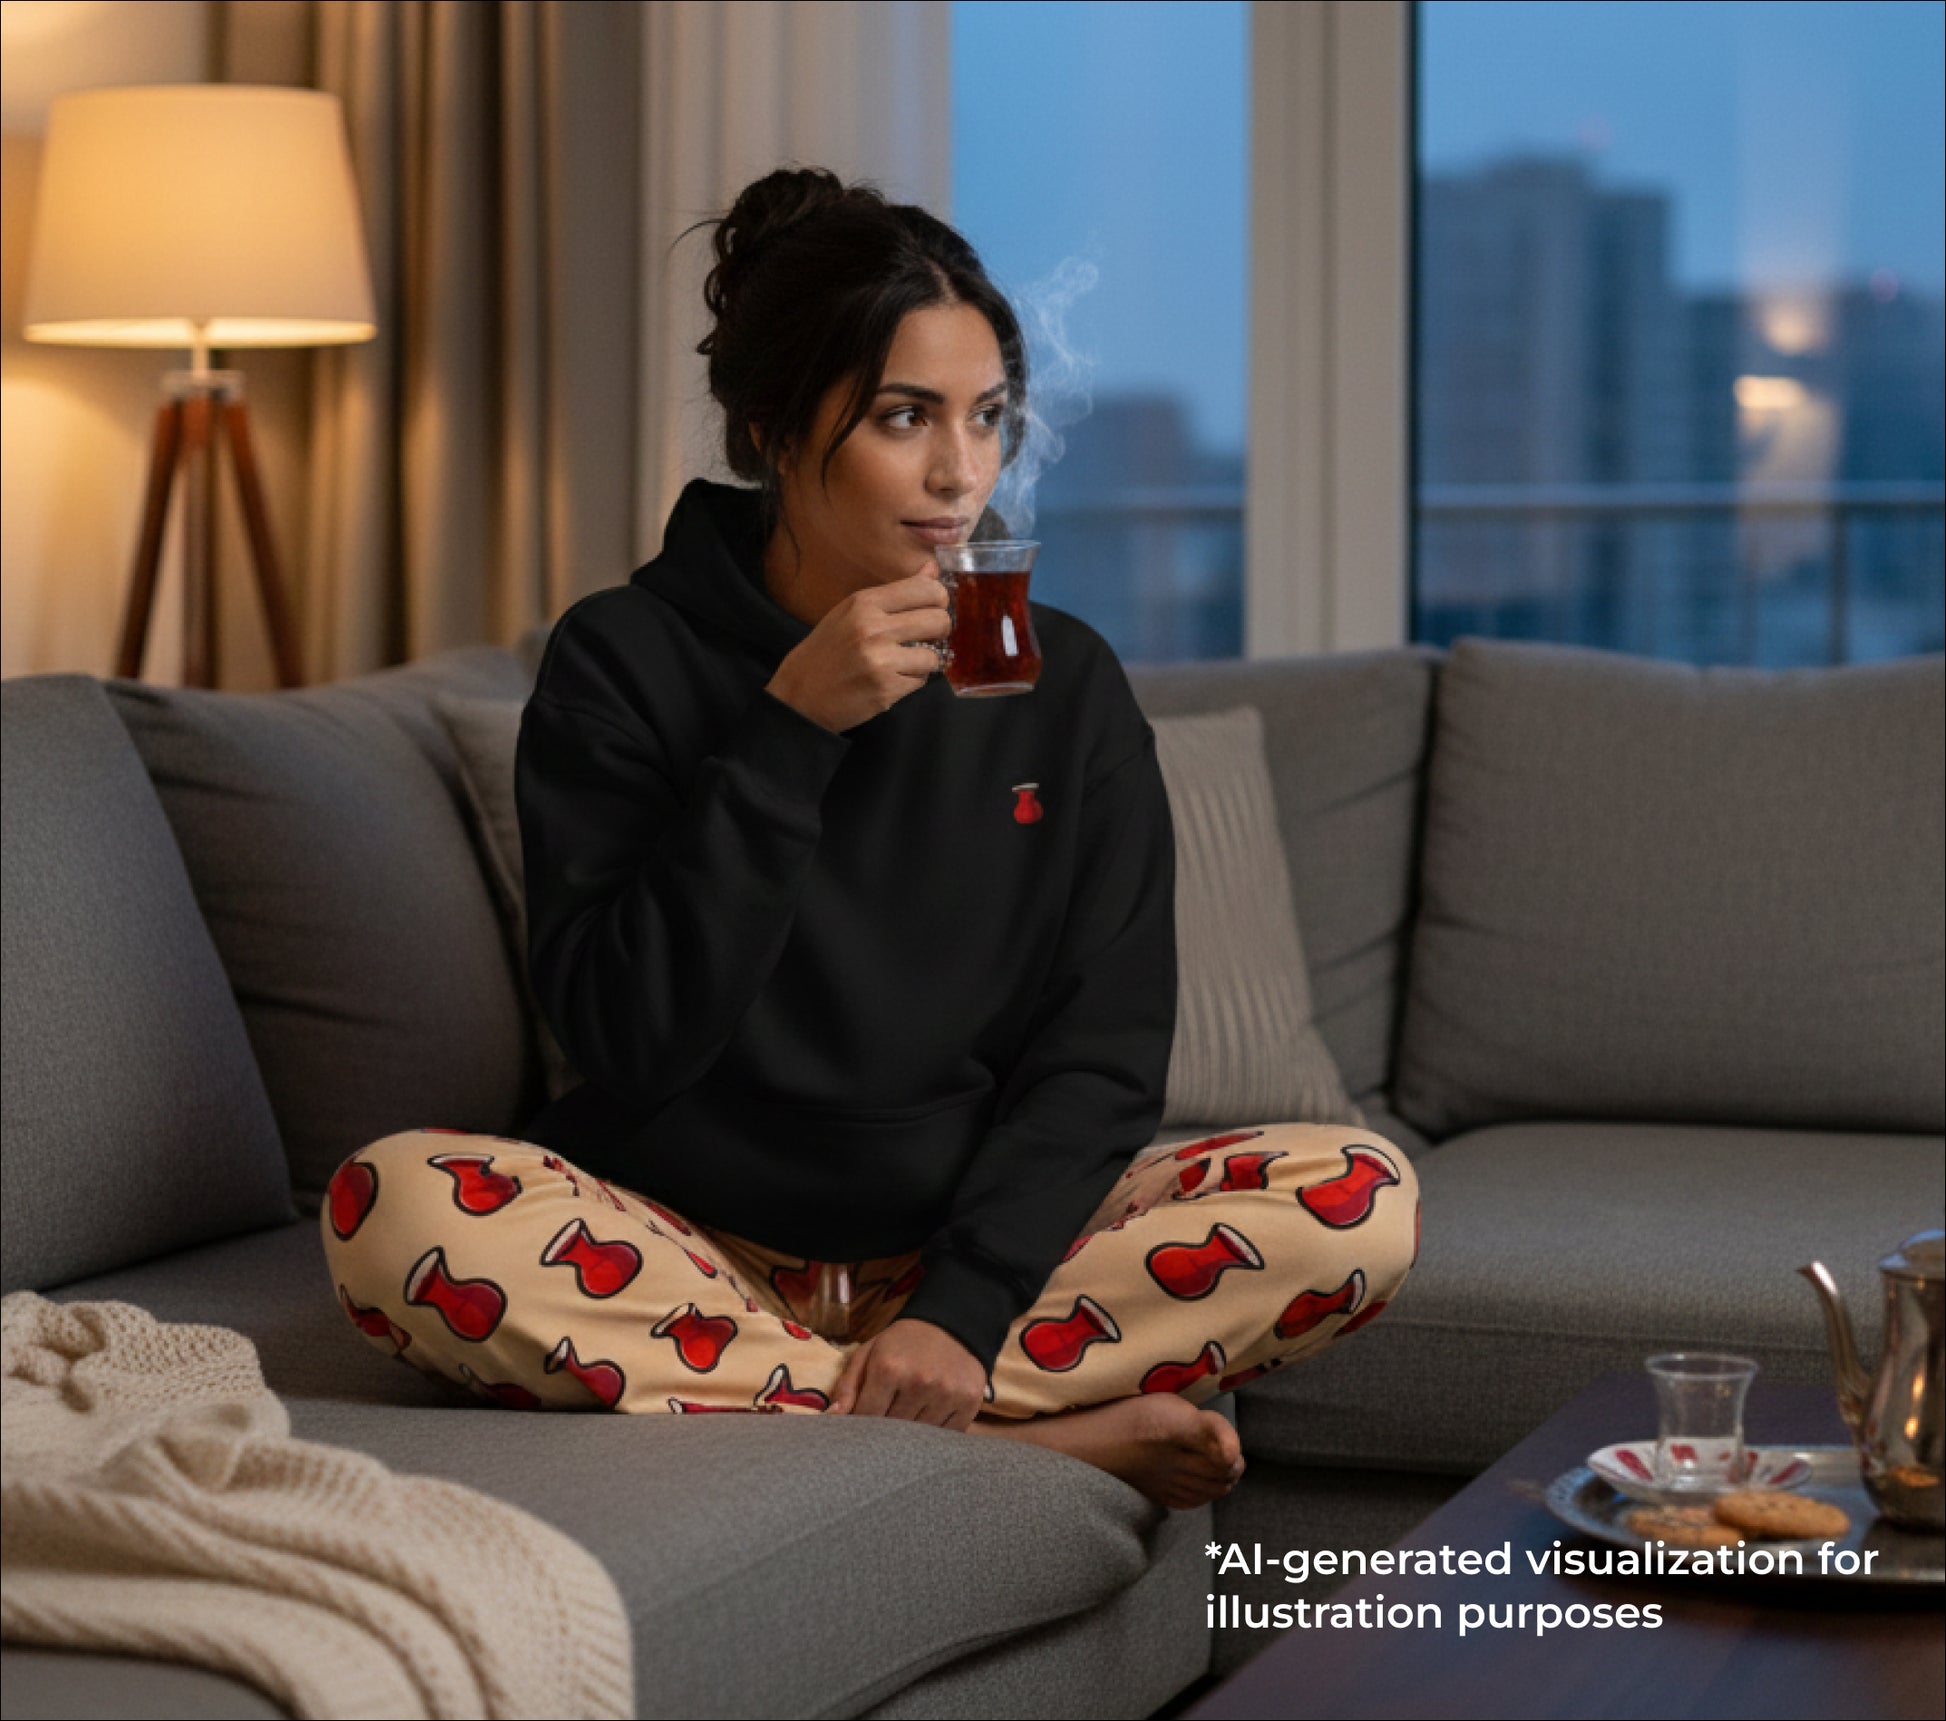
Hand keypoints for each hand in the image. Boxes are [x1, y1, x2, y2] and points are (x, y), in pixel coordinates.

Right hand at [765, 571, 950, 734]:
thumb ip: (895, 593)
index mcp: (864, 602)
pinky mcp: (886, 689)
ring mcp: (880, 660)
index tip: (931, 609)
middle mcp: (873, 627)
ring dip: (924, 661)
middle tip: (925, 638)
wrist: (801, 694)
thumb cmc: (828, 650)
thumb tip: (932, 569)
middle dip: (939, 631)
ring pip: (934, 655)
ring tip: (903, 662)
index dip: (938, 600)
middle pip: (939, 620)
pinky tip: (891, 679)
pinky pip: (921, 681)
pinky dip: (912, 681)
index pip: (926, 588)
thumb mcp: (852, 611)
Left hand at [826, 1317, 986, 1430]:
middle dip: (884, 1432)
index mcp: (888, 1368)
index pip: (866, 1418)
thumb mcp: (870, 1353)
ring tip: (908, 1419)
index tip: (861, 1427)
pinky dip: (935, 1436)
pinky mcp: (969, 1403)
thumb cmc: (903, 1342)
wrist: (953, 1323)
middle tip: (884, 1426)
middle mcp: (919, 1382)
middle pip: (892, 1431)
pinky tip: (930, 1419)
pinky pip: (946, 1436)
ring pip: (919, 1438)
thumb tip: (831, 1419)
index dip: (861, 1426)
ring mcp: (946, 1394)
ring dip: (910, 1436)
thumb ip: (847, 1385)